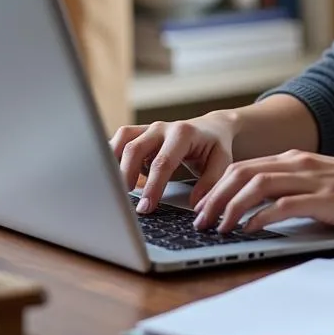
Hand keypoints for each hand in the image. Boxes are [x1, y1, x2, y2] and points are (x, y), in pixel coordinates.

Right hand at [109, 113, 238, 213]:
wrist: (211, 127)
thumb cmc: (215, 146)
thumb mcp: (222, 162)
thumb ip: (210, 182)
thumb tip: (194, 205)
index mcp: (183, 133)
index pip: (163, 162)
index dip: (152, 186)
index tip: (146, 207)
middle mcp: (163, 128)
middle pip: (135, 148)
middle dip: (126, 176)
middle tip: (124, 202)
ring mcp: (149, 128)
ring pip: (122, 140)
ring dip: (113, 163)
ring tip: (113, 188)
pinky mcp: (140, 133)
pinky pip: (119, 140)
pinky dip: (112, 156)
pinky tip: (112, 176)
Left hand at [193, 150, 333, 233]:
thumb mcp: (326, 184)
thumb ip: (299, 190)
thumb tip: (268, 211)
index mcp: (298, 159)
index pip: (246, 166)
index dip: (218, 185)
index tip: (202, 205)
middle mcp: (300, 163)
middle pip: (242, 172)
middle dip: (214, 196)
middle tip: (198, 220)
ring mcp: (311, 179)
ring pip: (255, 185)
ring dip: (229, 207)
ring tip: (215, 227)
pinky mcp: (323, 199)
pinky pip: (281, 205)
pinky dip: (259, 216)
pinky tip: (248, 229)